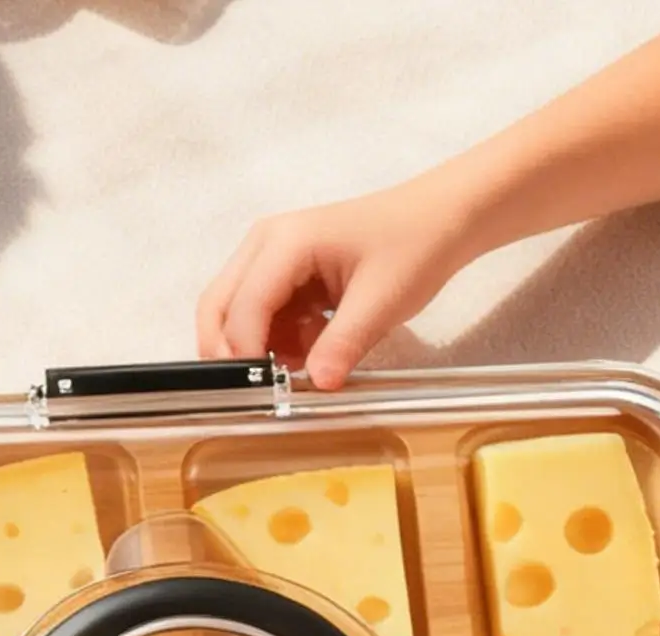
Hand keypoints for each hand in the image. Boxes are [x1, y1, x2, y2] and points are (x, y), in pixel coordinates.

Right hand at [195, 170, 474, 390]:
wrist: (441, 219)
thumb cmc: (414, 245)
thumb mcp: (383, 300)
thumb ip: (344, 343)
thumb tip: (318, 384)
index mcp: (284, 242)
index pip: (244, 307)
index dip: (247, 355)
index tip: (266, 392)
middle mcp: (265, 245)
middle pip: (218, 307)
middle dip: (232, 354)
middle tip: (261, 390)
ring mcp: (271, 258)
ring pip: (236, 316)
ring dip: (260, 349)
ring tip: (304, 362)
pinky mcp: (285, 275)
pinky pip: (263, 317)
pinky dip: (279, 342)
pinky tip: (313, 347)